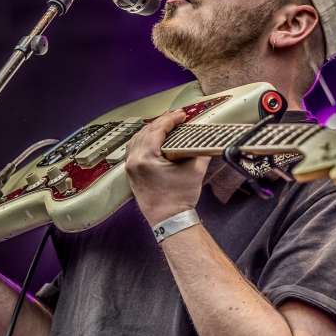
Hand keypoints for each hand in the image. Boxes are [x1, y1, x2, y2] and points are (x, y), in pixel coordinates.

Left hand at [124, 109, 209, 225]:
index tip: (180, 115)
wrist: (169, 220)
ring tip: (165, 125)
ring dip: (151, 130)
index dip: (171, 119)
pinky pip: (133, 149)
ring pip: (137, 139)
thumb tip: (204, 140)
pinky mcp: (131, 173)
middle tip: (176, 118)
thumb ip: (200, 151)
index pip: (157, 129)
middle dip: (162, 122)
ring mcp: (131, 167)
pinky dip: (143, 140)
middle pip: (146, 131)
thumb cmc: (179, 200)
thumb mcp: (195, 171)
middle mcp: (135, 161)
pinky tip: (152, 139)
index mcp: (147, 158)